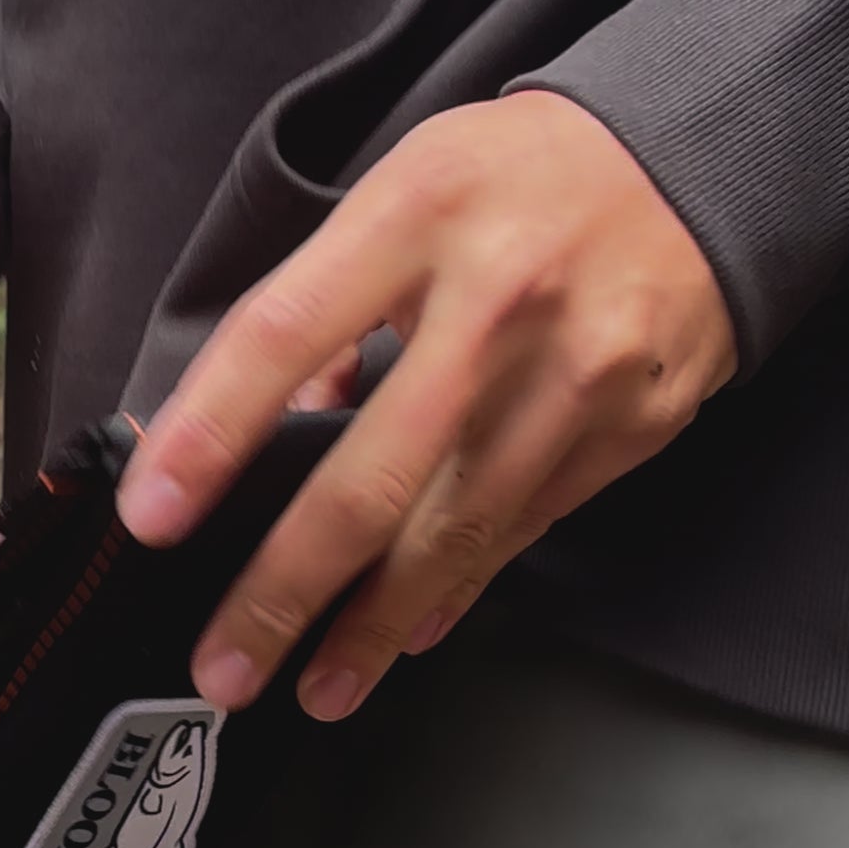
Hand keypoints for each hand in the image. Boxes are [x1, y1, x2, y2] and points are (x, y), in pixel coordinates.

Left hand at [117, 93, 734, 717]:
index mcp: (418, 215)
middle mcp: (500, 299)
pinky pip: (524, 529)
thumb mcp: (406, 192)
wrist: (695, 161)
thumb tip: (276, 434)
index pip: (284, 335)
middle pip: (372, 473)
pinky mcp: (633, 427)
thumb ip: (332, 306)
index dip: (209, 435)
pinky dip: (457, 589)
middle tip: (225, 665)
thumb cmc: (521, 178)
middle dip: (286, 588)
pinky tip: (408, 631)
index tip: (153, 517)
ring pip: (455, 531)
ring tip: (313, 686)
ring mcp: (577, 372)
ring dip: (373, 626)